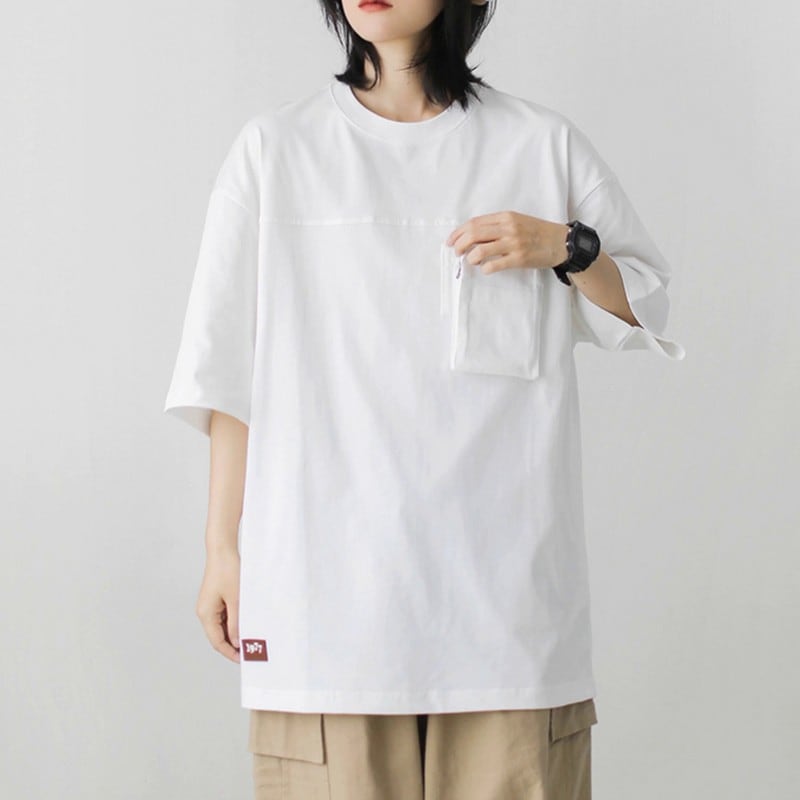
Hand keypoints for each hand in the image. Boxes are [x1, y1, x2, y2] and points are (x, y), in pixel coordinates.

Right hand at [196, 547, 240, 663]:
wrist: (223, 551)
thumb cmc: (228, 571)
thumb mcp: (236, 600)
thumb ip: (236, 623)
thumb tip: (236, 643)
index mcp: (206, 614)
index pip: (217, 642)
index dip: (230, 653)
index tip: (244, 659)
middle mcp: (204, 612)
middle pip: (218, 636)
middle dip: (233, 645)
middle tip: (250, 651)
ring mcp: (209, 606)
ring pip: (221, 627)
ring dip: (234, 634)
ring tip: (250, 638)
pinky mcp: (215, 600)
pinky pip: (224, 617)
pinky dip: (233, 623)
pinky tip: (245, 624)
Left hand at [446, 211, 568, 274]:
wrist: (560, 242)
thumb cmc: (537, 232)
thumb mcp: (516, 221)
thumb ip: (496, 226)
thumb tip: (472, 236)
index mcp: (505, 216)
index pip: (474, 223)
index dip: (458, 232)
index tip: (451, 241)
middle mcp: (508, 228)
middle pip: (473, 234)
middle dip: (459, 244)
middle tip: (456, 252)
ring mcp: (513, 243)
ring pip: (480, 250)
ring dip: (470, 258)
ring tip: (471, 261)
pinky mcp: (519, 259)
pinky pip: (494, 265)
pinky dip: (485, 268)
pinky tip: (486, 268)